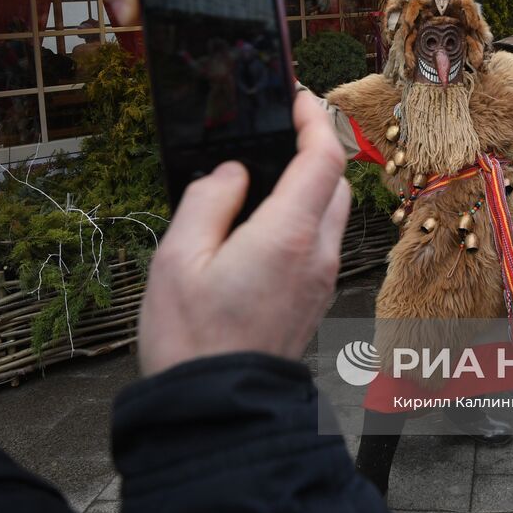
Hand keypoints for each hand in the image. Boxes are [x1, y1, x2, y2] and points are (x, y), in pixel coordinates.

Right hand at [137, 91, 349, 376]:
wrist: (217, 415)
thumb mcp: (177, 259)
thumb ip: (207, 200)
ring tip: (261, 181)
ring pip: (332, 214)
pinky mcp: (313, 301)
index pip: (324, 157)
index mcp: (289, 235)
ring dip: (308, 188)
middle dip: (313, 151)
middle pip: (335, 183)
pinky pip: (320, 244)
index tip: (295, 98)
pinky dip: (302, 221)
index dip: (313, 118)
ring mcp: (321, 281)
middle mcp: (318, 254)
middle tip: (274, 135)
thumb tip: (230, 173)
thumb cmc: (192, 341)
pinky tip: (259, 229)